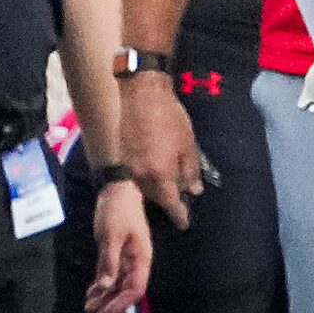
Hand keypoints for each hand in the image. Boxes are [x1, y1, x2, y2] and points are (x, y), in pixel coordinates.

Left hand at [86, 179, 152, 312]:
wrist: (116, 187)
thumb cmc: (118, 209)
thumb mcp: (112, 235)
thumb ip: (109, 261)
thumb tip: (106, 286)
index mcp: (141, 257)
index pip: (136, 288)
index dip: (122, 302)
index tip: (106, 312)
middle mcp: (136, 260)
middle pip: (126, 288)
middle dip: (111, 303)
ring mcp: (126, 256)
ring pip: (117, 282)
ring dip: (104, 295)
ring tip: (89, 306)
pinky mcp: (116, 251)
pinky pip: (111, 272)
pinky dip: (102, 283)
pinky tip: (92, 292)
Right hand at [119, 73, 204, 228]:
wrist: (139, 90)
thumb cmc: (167, 114)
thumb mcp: (187, 140)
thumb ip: (191, 168)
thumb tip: (194, 190)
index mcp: (160, 174)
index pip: (171, 204)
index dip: (179, 215)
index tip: (184, 223)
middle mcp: (141, 176)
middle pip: (155, 198)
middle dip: (166, 201)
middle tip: (176, 200)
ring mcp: (128, 166)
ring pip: (143, 188)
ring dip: (154, 189)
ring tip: (163, 184)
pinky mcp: (119, 155)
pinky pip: (133, 175)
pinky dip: (143, 177)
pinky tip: (150, 169)